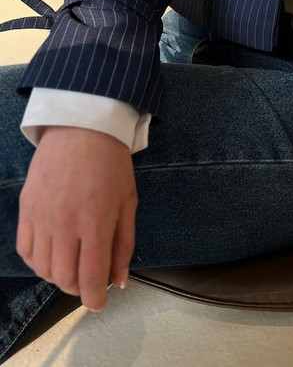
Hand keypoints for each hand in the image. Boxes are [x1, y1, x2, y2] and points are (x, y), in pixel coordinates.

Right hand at [16, 126, 136, 311]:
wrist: (81, 128)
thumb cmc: (111, 163)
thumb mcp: (128, 201)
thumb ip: (124, 243)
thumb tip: (119, 279)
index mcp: (95, 222)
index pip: (90, 276)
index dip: (94, 298)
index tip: (99, 303)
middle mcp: (65, 224)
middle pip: (63, 278)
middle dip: (78, 288)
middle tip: (89, 281)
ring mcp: (41, 217)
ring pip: (42, 268)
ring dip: (58, 276)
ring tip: (72, 267)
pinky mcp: (26, 208)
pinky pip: (25, 250)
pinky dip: (38, 262)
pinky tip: (52, 255)